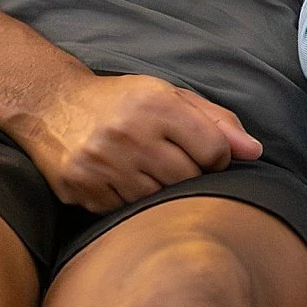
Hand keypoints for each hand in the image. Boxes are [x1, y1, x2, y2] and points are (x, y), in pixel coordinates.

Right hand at [5, 70, 262, 213]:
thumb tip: (255, 152)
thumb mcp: (171, 96)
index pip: (214, 150)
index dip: (218, 156)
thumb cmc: (122, 100)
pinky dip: (129, 201)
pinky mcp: (80, 189)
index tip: (207, 153)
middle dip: (190, 174)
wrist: (51, 104)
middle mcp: (129, 135)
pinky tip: (121, 178)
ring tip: (147, 168)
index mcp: (157, 105)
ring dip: (159, 190)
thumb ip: (217, 121)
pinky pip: (123, 211)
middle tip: (174, 161)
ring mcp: (101, 165)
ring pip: (156, 199)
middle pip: (187, 178)